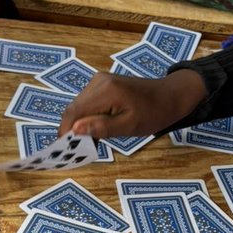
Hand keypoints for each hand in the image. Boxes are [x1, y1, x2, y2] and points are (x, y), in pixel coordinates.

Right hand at [57, 69, 207, 140]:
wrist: (170, 96)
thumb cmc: (154, 113)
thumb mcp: (130, 126)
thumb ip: (102, 127)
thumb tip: (75, 129)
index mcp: (105, 90)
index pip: (74, 111)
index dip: (64, 131)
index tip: (62, 150)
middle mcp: (98, 81)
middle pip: (74, 108)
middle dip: (72, 129)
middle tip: (76, 151)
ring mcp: (99, 81)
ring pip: (79, 106)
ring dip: (81, 124)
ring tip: (90, 142)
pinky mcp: (102, 84)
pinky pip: (88, 103)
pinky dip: (88, 117)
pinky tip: (97, 130)